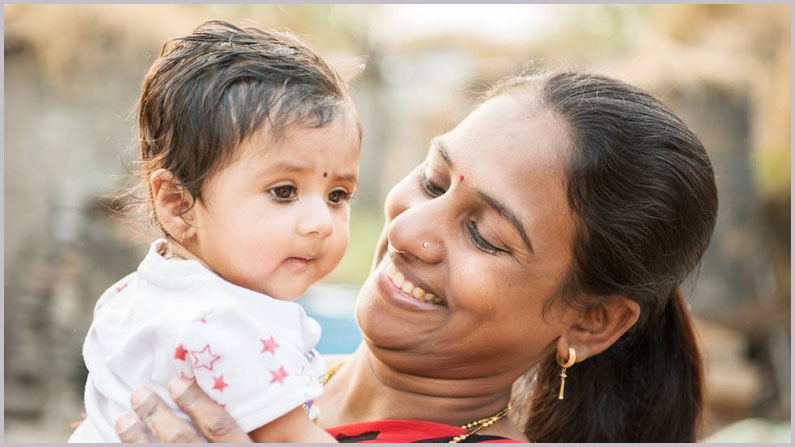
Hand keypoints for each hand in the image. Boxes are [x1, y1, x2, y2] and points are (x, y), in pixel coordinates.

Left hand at [115, 377, 250, 442]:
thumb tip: (247, 398)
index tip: (176, 382)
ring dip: (137, 438)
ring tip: (124, 418)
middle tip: (139, 393)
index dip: (196, 403)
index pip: (220, 426)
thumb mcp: (256, 444)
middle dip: (158, 415)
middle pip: (183, 440)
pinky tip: (123, 441)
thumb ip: (251, 431)